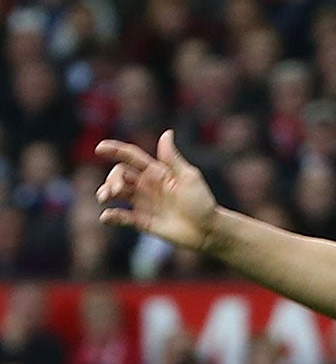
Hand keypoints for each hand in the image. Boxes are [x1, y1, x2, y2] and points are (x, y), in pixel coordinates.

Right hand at [96, 131, 219, 251]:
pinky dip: (111, 217)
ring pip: (117, 193)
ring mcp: (144, 203)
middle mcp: (147, 185)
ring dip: (106, 192)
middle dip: (112, 178)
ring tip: (105, 197)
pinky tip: (107, 216)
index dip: (115, 150)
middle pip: (120, 174)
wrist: (208, 231)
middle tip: (116, 189)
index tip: (100, 148)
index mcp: (157, 172)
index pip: (131, 157)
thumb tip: (167, 133)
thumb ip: (172, 158)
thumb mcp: (188, 178)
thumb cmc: (202, 203)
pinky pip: (122, 217)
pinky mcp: (143, 221)